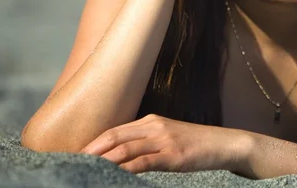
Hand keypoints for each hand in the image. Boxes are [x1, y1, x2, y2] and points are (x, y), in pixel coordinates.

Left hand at [80, 114, 250, 173]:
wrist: (224, 144)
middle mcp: (154, 126)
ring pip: (125, 148)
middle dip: (91, 150)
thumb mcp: (169, 137)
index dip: (94, 142)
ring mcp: (164, 139)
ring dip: (102, 160)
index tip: (76, 154)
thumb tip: (123, 156)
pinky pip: (143, 162)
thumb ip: (148, 142)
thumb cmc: (196, 144)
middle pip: (114, 136)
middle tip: (72, 163)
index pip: (115, 130)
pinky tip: (113, 175)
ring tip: (84, 169)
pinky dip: (124, 169)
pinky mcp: (173, 155)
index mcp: (151, 121)